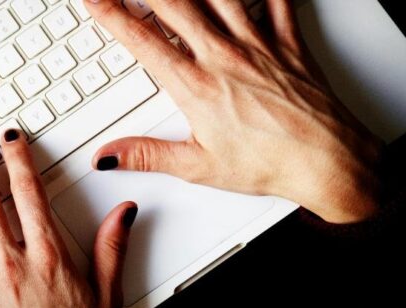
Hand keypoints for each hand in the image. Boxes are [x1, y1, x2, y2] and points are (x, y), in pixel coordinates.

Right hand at [85, 0, 383, 223]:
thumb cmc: (268, 163)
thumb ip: (147, 155)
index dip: (112, 15)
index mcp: (195, 87)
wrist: (324, 160)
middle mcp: (223, 57)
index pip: (142, 42)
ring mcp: (257, 44)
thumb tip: (109, 155)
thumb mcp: (197, 166)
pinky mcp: (287, 41)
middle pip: (175, 5)